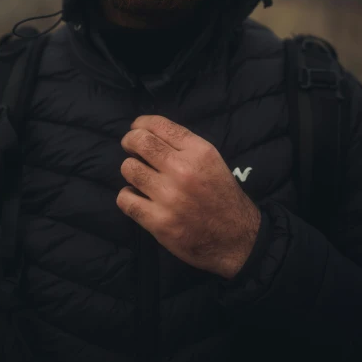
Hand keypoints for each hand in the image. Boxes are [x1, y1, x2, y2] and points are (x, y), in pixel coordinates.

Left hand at [117, 115, 260, 278]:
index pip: (160, 125)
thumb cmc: (222, 196)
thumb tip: (148, 132)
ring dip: (131, 170)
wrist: (236, 238)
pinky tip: (138, 198)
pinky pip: (125, 199)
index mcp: (199, 152)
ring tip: (140, 177)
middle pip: (139, 142)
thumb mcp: (212, 161)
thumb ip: (184, 145)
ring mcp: (169, 197)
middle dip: (129, 141)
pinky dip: (127, 196)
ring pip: (129, 169)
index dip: (141, 123)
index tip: (136, 128)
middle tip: (130, 148)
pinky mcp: (158, 221)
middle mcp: (183, 170)